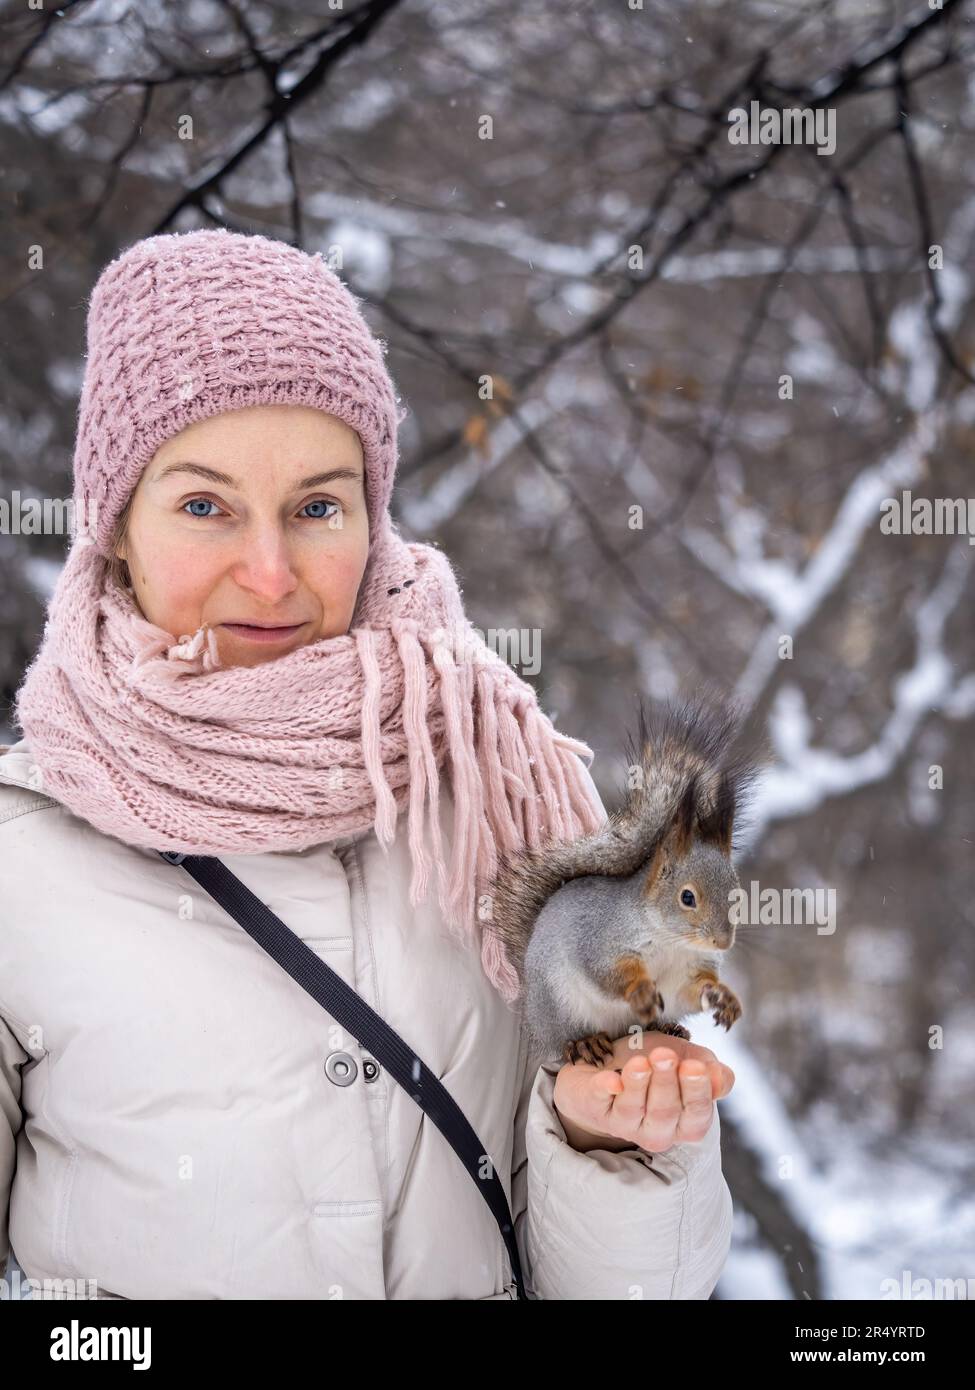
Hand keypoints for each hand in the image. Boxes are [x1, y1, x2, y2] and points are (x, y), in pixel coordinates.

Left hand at [552, 1032, 734, 1154]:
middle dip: (666, 1083)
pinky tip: (611, 1080)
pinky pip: (600, 1102)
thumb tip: (720, 1079)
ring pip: (634, 1109)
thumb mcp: (687, 1059)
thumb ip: (711, 1071)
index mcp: (685, 1121)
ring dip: (639, 1083)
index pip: (697, 1116)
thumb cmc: (654, 1062)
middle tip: (664, 1055)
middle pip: (665, 1113)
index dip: (696, 1092)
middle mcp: (657, 1130)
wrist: (608, 1061)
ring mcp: (625, 1123)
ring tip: (641, 1061)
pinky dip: (605, 1089)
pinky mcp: (596, 1109)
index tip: (694, 1066)